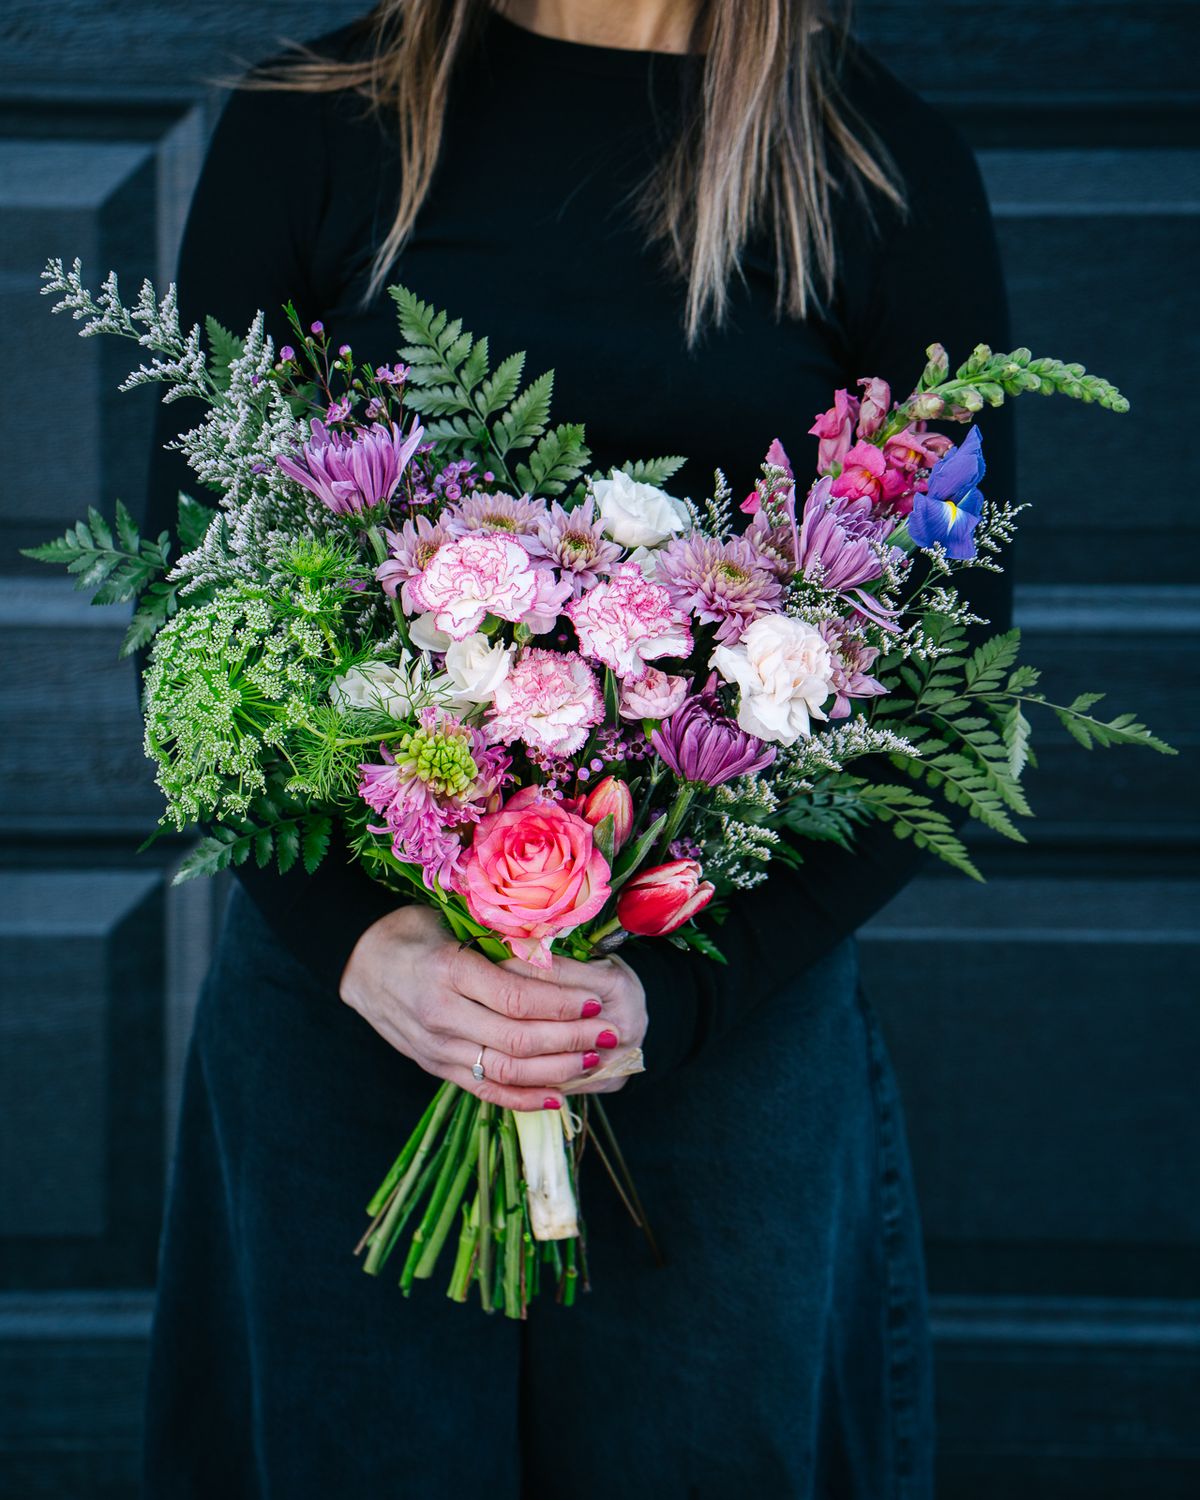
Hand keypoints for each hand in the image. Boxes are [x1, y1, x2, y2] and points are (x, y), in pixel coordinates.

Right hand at [340, 906, 646, 1110]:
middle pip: (518, 1040)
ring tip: (595, 1061)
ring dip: (557, 1071)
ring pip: (505, 1072)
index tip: (599, 1000)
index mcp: (447, 972)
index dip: (563, 1004)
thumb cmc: (414, 931)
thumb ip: (500, 938)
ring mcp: (436, 1048)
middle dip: (572, 1040)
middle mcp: (441, 1015)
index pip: (517, 998)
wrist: (358, 963)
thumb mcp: (452, 919)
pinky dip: (524, 1099)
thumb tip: (563, 950)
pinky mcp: (436, 1068)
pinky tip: (559, 1097)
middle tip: (611, 1033)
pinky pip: (485, 1092)